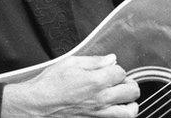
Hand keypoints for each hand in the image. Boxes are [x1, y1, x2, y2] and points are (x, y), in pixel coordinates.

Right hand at [0, 54, 138, 116]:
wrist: (38, 105)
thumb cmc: (49, 84)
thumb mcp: (69, 64)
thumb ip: (93, 61)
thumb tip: (110, 59)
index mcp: (96, 81)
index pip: (121, 71)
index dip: (115, 68)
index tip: (108, 68)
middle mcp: (102, 98)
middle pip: (132, 90)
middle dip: (128, 82)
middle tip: (120, 80)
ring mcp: (100, 113)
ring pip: (131, 111)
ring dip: (131, 102)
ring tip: (124, 97)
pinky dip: (121, 113)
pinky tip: (115, 107)